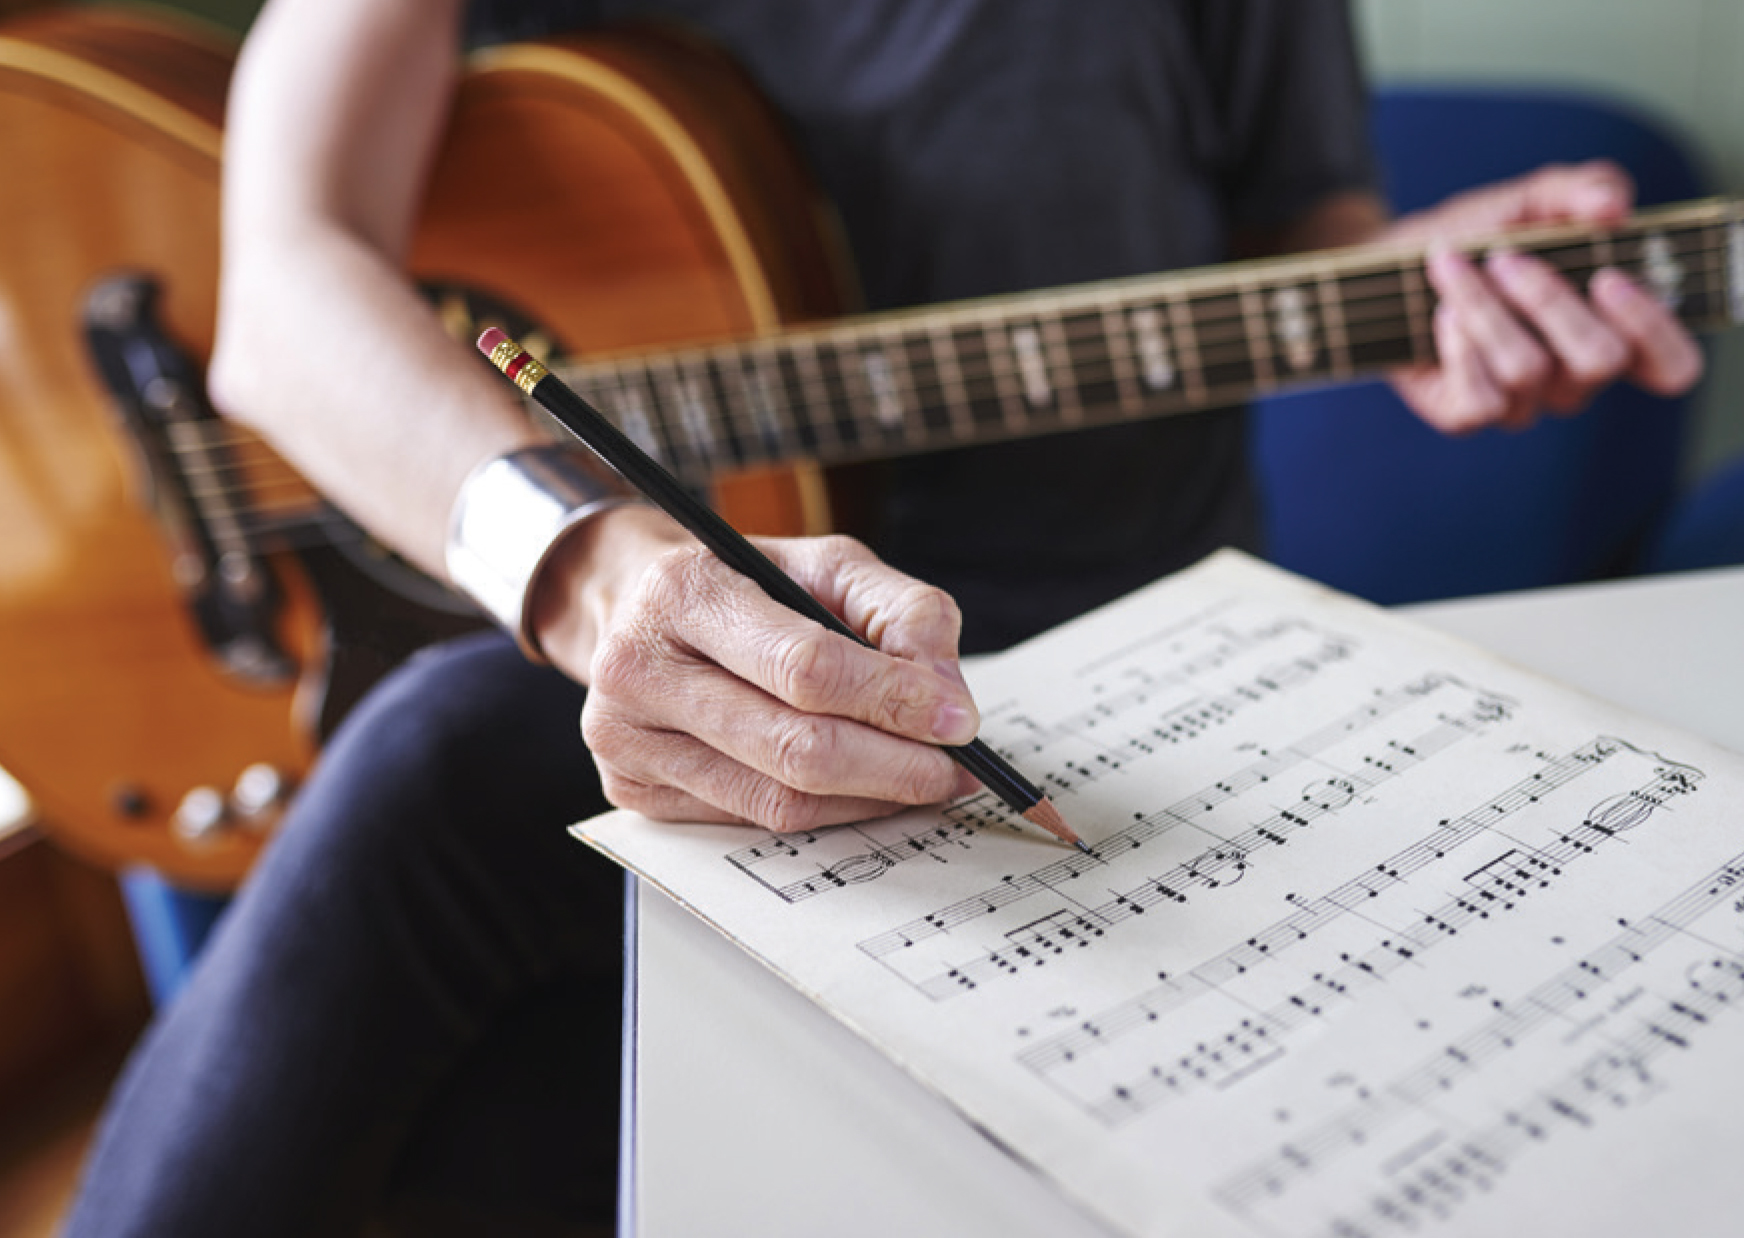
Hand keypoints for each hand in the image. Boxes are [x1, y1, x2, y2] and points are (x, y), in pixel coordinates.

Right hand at [533, 507, 979, 829]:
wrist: (636, 607)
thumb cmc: (742, 584)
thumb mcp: (824, 565)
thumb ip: (898, 609)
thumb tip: (945, 692)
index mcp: (685, 591)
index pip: (805, 665)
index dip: (892, 699)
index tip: (958, 719)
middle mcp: (640, 667)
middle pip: (794, 746)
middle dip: (894, 764)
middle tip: (954, 768)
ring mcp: (626, 739)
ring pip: (777, 799)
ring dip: (869, 798)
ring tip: (921, 780)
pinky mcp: (631, 791)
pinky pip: (752, 821)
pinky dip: (823, 813)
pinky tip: (860, 791)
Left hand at [1383, 160, 1703, 432]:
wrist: (1397, 259)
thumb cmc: (1480, 233)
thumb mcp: (1533, 200)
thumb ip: (1581, 191)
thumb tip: (1612, 207)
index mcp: (1612, 330)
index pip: (1671, 366)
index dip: (1654, 331)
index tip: (1609, 278)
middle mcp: (1574, 377)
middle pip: (1599, 360)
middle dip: (1550, 300)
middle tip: (1503, 257)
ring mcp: (1522, 402)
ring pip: (1528, 370)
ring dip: (1485, 308)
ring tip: (1450, 265)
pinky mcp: (1466, 415)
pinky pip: (1481, 403)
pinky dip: (1458, 348)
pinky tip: (1441, 313)